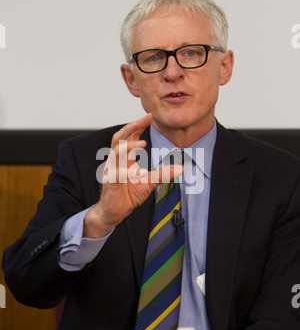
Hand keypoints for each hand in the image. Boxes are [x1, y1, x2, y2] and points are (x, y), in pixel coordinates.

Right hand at [83, 113, 182, 237]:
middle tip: (144, 119)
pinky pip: (116, 175)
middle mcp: (116, 161)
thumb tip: (182, 168)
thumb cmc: (128, 195)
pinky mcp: (109, 183)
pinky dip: (126, 172)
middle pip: (119, 138)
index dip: (138, 126)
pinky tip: (137, 172)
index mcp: (124, 158)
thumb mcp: (149, 182)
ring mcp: (111, 171)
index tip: (149, 117)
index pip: (129, 137)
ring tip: (142, 143)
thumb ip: (163, 174)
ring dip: (128, 147)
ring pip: (115, 153)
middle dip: (131, 127)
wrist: (114, 212)